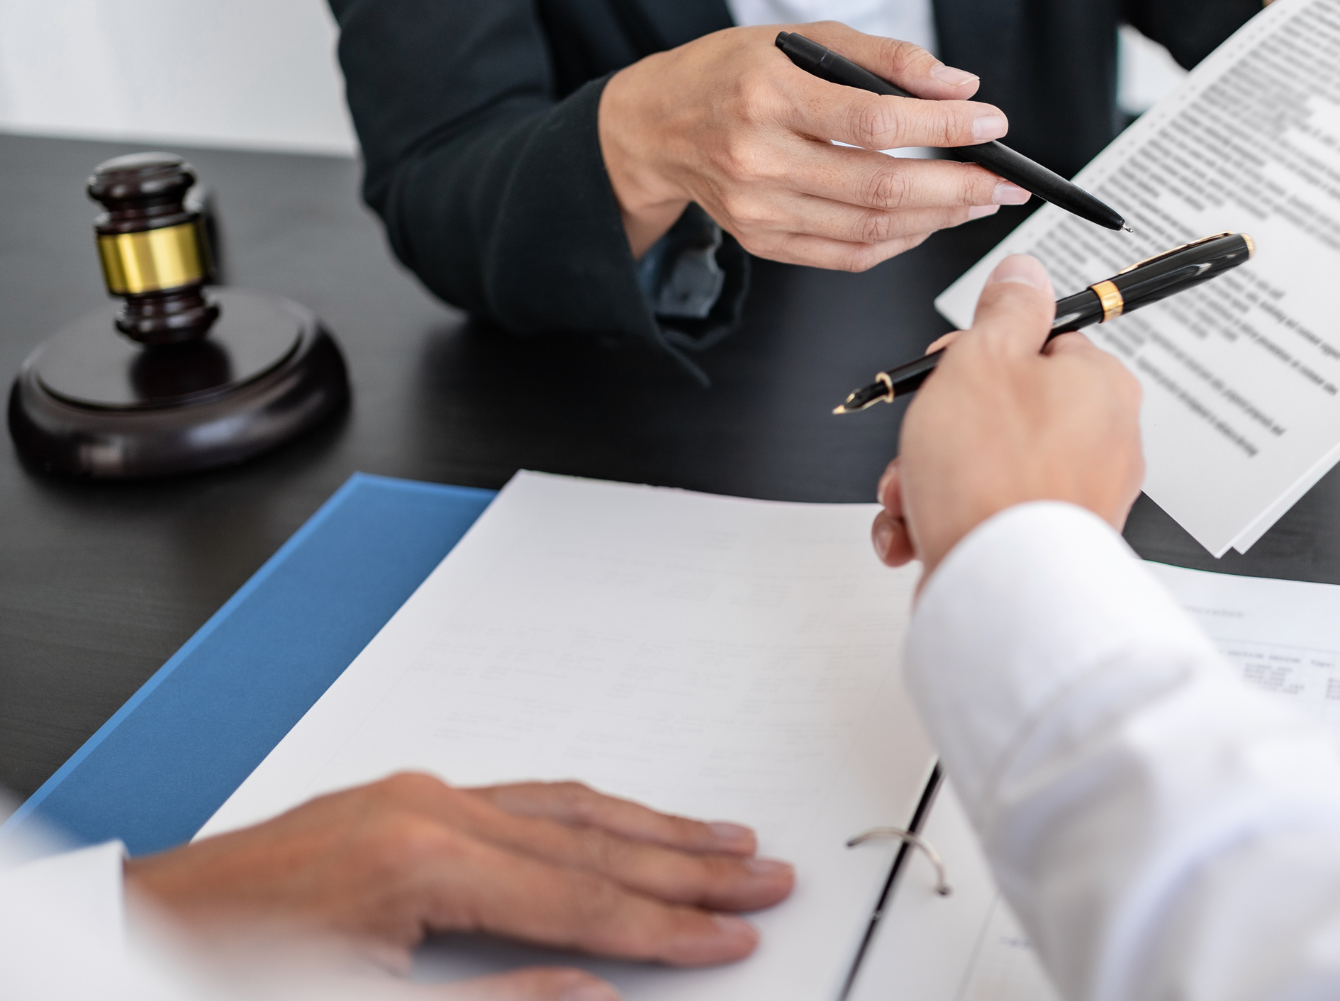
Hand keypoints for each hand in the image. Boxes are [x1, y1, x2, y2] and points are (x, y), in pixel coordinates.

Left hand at [126, 773, 793, 998]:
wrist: (139, 936)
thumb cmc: (233, 979)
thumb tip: (597, 997)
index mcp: (427, 859)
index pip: (582, 900)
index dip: (668, 925)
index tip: (733, 934)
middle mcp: (432, 808)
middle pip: (591, 842)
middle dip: (687, 865)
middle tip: (764, 877)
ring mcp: (419, 795)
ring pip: (568, 806)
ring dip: (653, 826)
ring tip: (726, 839)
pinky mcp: (405, 800)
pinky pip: (526, 797)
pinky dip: (592, 813)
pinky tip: (628, 820)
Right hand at [600, 21, 1030, 270]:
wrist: (657, 127)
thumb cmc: (731, 75)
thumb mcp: (801, 38)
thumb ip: (884, 59)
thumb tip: (957, 85)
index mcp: (767, 96)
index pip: (874, 121)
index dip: (941, 126)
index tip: (987, 123)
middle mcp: (758, 159)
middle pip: (879, 188)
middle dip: (957, 188)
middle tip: (1002, 182)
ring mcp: (758, 210)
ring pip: (870, 231)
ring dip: (936, 219)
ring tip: (976, 201)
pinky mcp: (763, 242)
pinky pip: (847, 256)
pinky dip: (898, 243)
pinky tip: (927, 221)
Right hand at [870, 255, 1143, 576]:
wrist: (1001, 591)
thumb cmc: (994, 479)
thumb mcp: (982, 359)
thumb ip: (1004, 308)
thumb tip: (1024, 271)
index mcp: (1099, 385)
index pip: (1040, 343)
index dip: (978, 353)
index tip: (948, 369)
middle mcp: (1103, 441)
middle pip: (1005, 408)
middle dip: (943, 426)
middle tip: (923, 437)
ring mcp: (1078, 498)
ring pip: (987, 465)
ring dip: (931, 476)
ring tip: (911, 495)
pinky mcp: (1048, 545)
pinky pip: (988, 515)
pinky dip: (943, 520)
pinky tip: (919, 533)